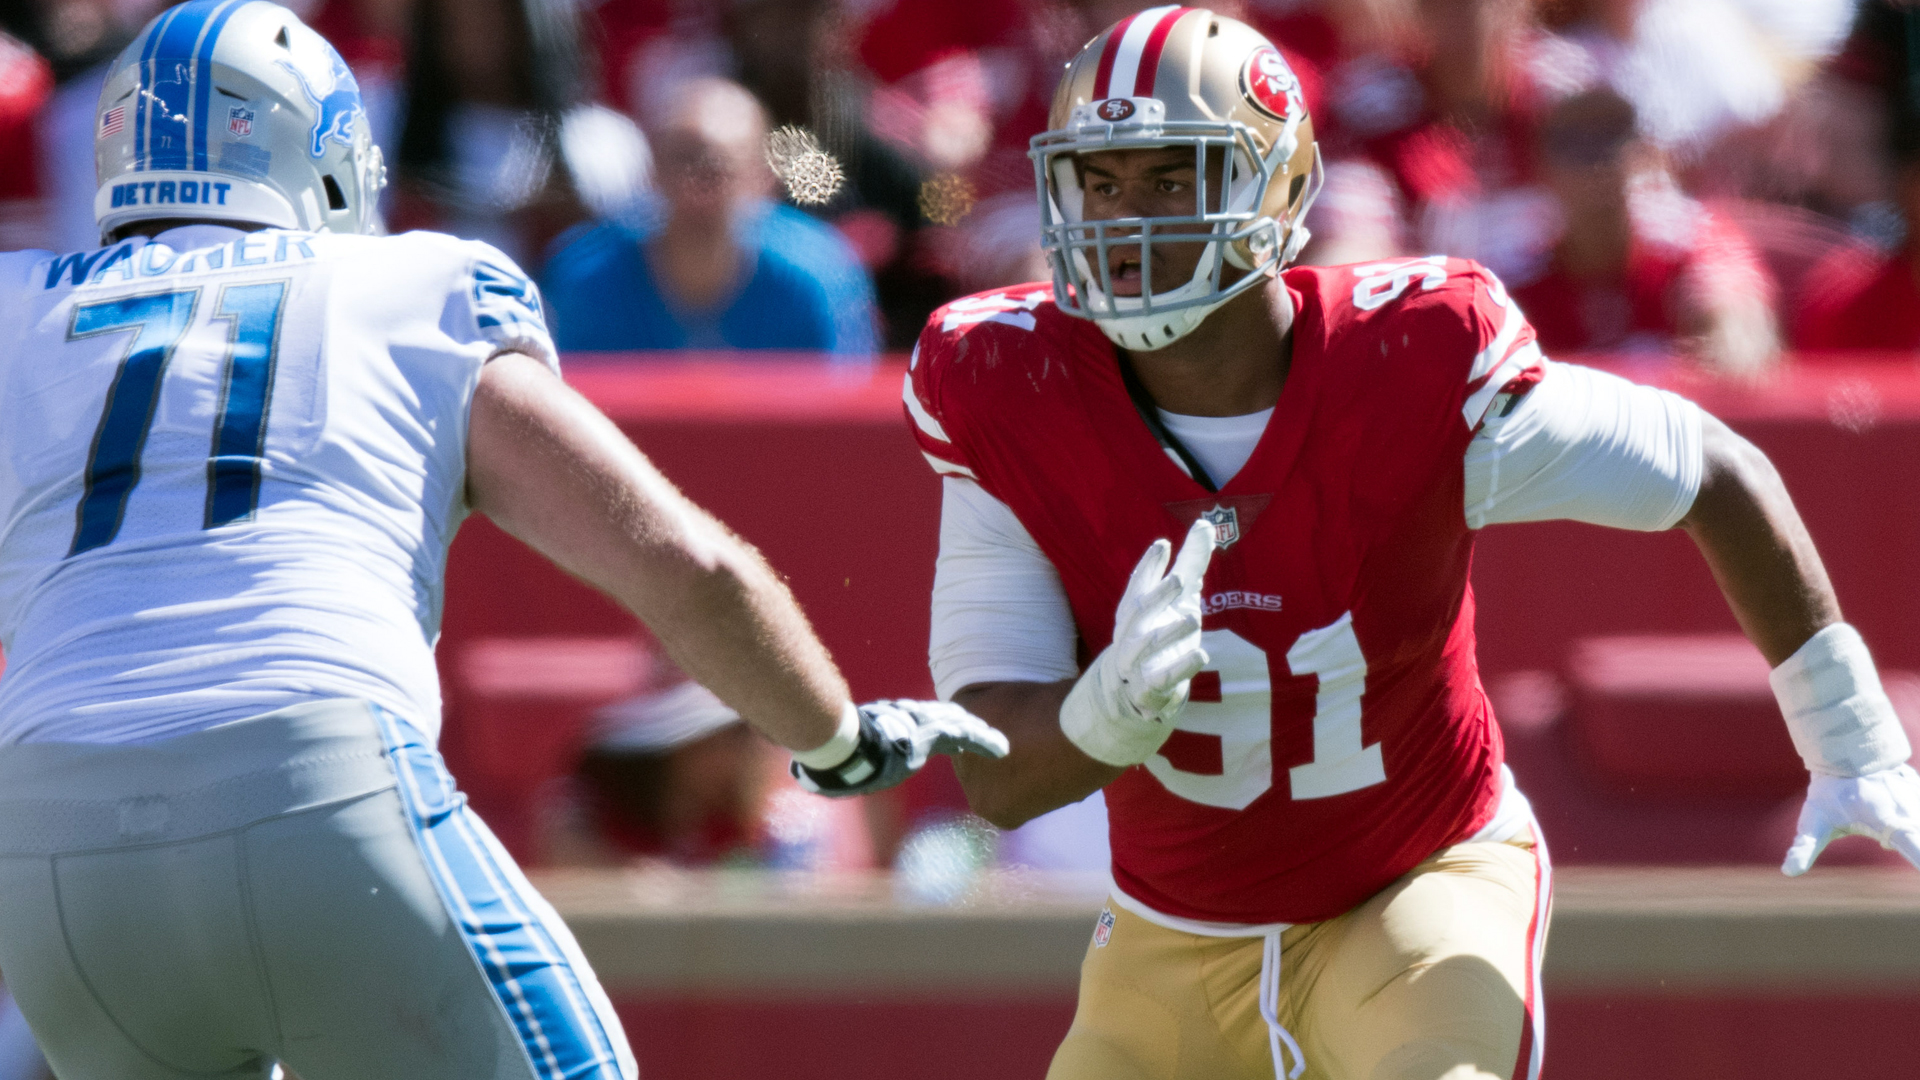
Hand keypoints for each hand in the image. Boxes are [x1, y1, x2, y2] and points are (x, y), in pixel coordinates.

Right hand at [791, 700, 1008, 796]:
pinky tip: (1002, 749)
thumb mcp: (827, 759)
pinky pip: (965, 736)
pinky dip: (984, 742)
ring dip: (979, 734)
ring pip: (958, 725)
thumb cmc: (826, 753)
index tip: (947, 735)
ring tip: (1000, 744)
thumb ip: (826, 767)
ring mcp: (920, 724)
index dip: (934, 727)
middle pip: (943, 718)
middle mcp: (907, 719)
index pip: (918, 724)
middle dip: (963, 725)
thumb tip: (803, 775)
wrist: (838, 746)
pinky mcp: (932, 735)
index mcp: (888, 726)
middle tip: (983, 733)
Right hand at [1059, 517, 1215, 766]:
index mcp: (1135, 608)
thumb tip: (1206, 524)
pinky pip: (1163, 678)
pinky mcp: (1150, 688)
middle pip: (1138, 612)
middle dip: (1157, 596)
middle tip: (1179, 580)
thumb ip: (1191, 563)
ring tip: (1193, 617)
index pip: (1138, 583)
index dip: (1149, 566)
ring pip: (1148, 645)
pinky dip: (1181, 667)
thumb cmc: (1160, 633)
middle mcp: (1131, 632)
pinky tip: (1201, 654)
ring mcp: (1137, 661)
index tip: (1163, 545)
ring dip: (1169, 632)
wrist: (1138, 691)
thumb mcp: (1178, 598)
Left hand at [1781, 764, 1919, 875]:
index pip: (1917, 848)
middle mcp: (1911, 812)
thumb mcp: (1813, 820)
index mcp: (1888, 820)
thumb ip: (1804, 847)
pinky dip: (1916, 833)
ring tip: (1889, 834)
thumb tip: (1789, 871)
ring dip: (1916, 841)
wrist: (1850, 753)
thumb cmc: (1831, 790)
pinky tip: (1894, 830)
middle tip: (1891, 843)